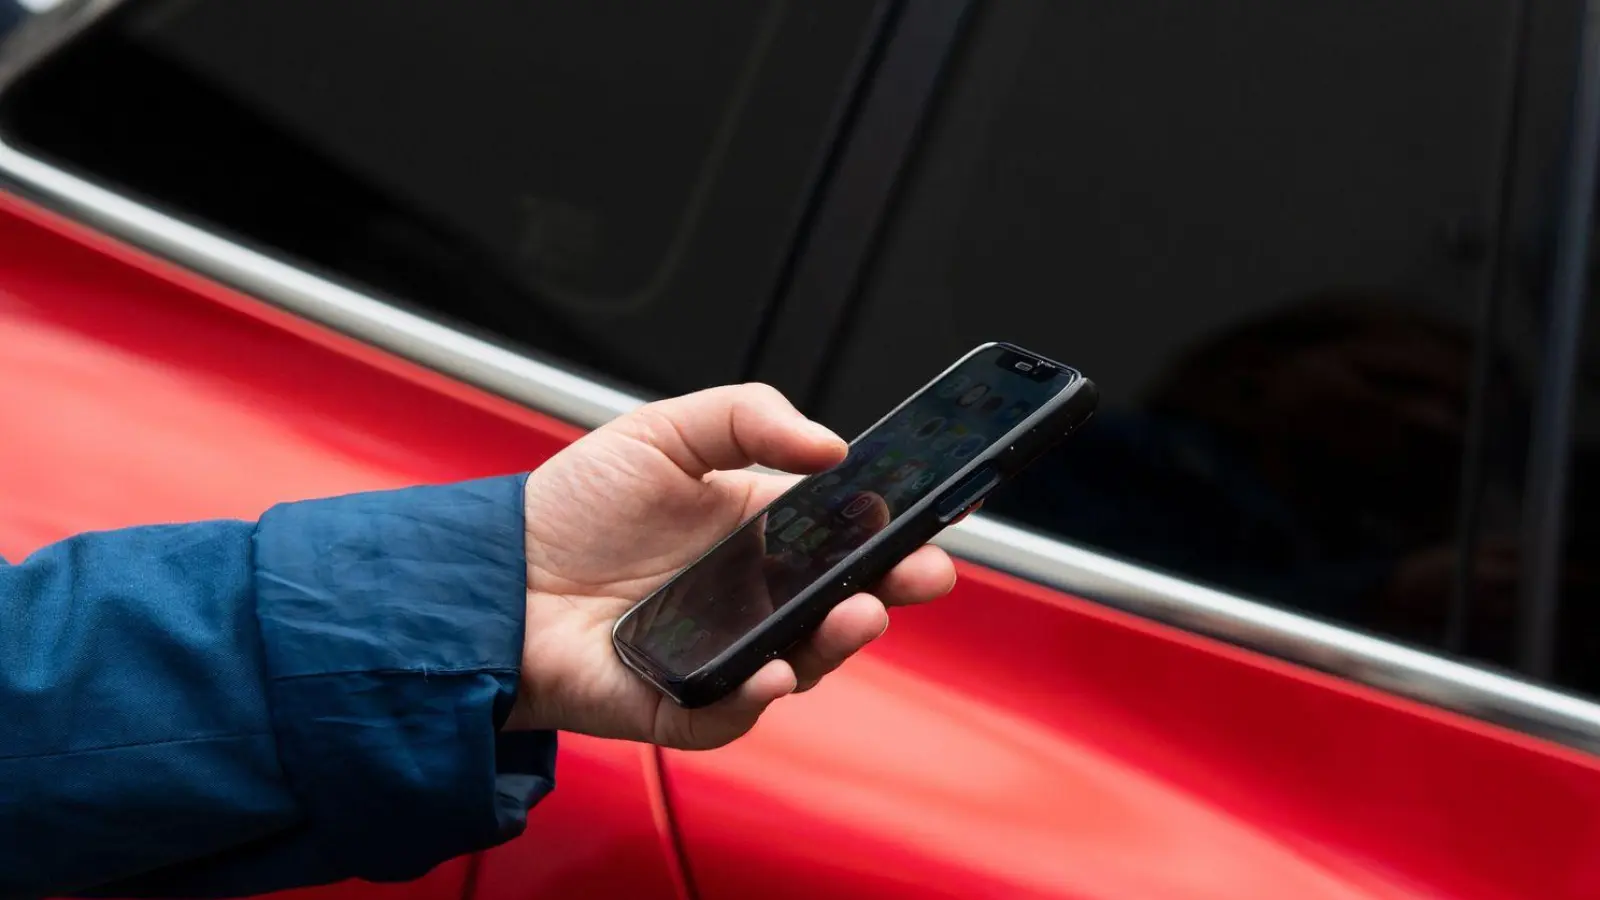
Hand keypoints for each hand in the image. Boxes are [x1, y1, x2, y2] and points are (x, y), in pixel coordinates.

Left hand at [508, 384, 957, 748]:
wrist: (497, 573)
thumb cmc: (575, 508)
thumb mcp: (663, 432)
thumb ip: (746, 418)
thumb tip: (829, 444)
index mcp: (761, 532)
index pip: (847, 534)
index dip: (894, 529)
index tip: (934, 516)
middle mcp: (754, 597)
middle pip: (843, 601)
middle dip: (893, 588)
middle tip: (921, 571)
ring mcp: (727, 653)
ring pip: (804, 659)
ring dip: (838, 642)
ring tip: (856, 613)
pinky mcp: (684, 703)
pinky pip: (733, 711)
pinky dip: (756, 696)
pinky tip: (771, 671)